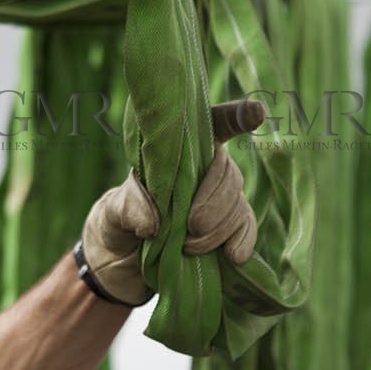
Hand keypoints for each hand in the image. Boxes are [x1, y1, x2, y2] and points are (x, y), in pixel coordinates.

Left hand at [79, 99, 263, 304]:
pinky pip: (246, 227)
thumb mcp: (114, 210)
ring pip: (237, 203)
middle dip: (213, 202)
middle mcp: (206, 168)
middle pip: (228, 174)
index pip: (212, 124)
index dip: (236, 116)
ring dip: (218, 228)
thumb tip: (154, 223)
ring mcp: (220, 197)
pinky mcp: (228, 227)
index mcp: (179, 150)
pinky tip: (234, 256)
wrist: (123, 256)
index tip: (256, 113)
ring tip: (190, 247)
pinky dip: (242, 241)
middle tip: (191, 226)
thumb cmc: (120, 219)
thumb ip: (130, 207)